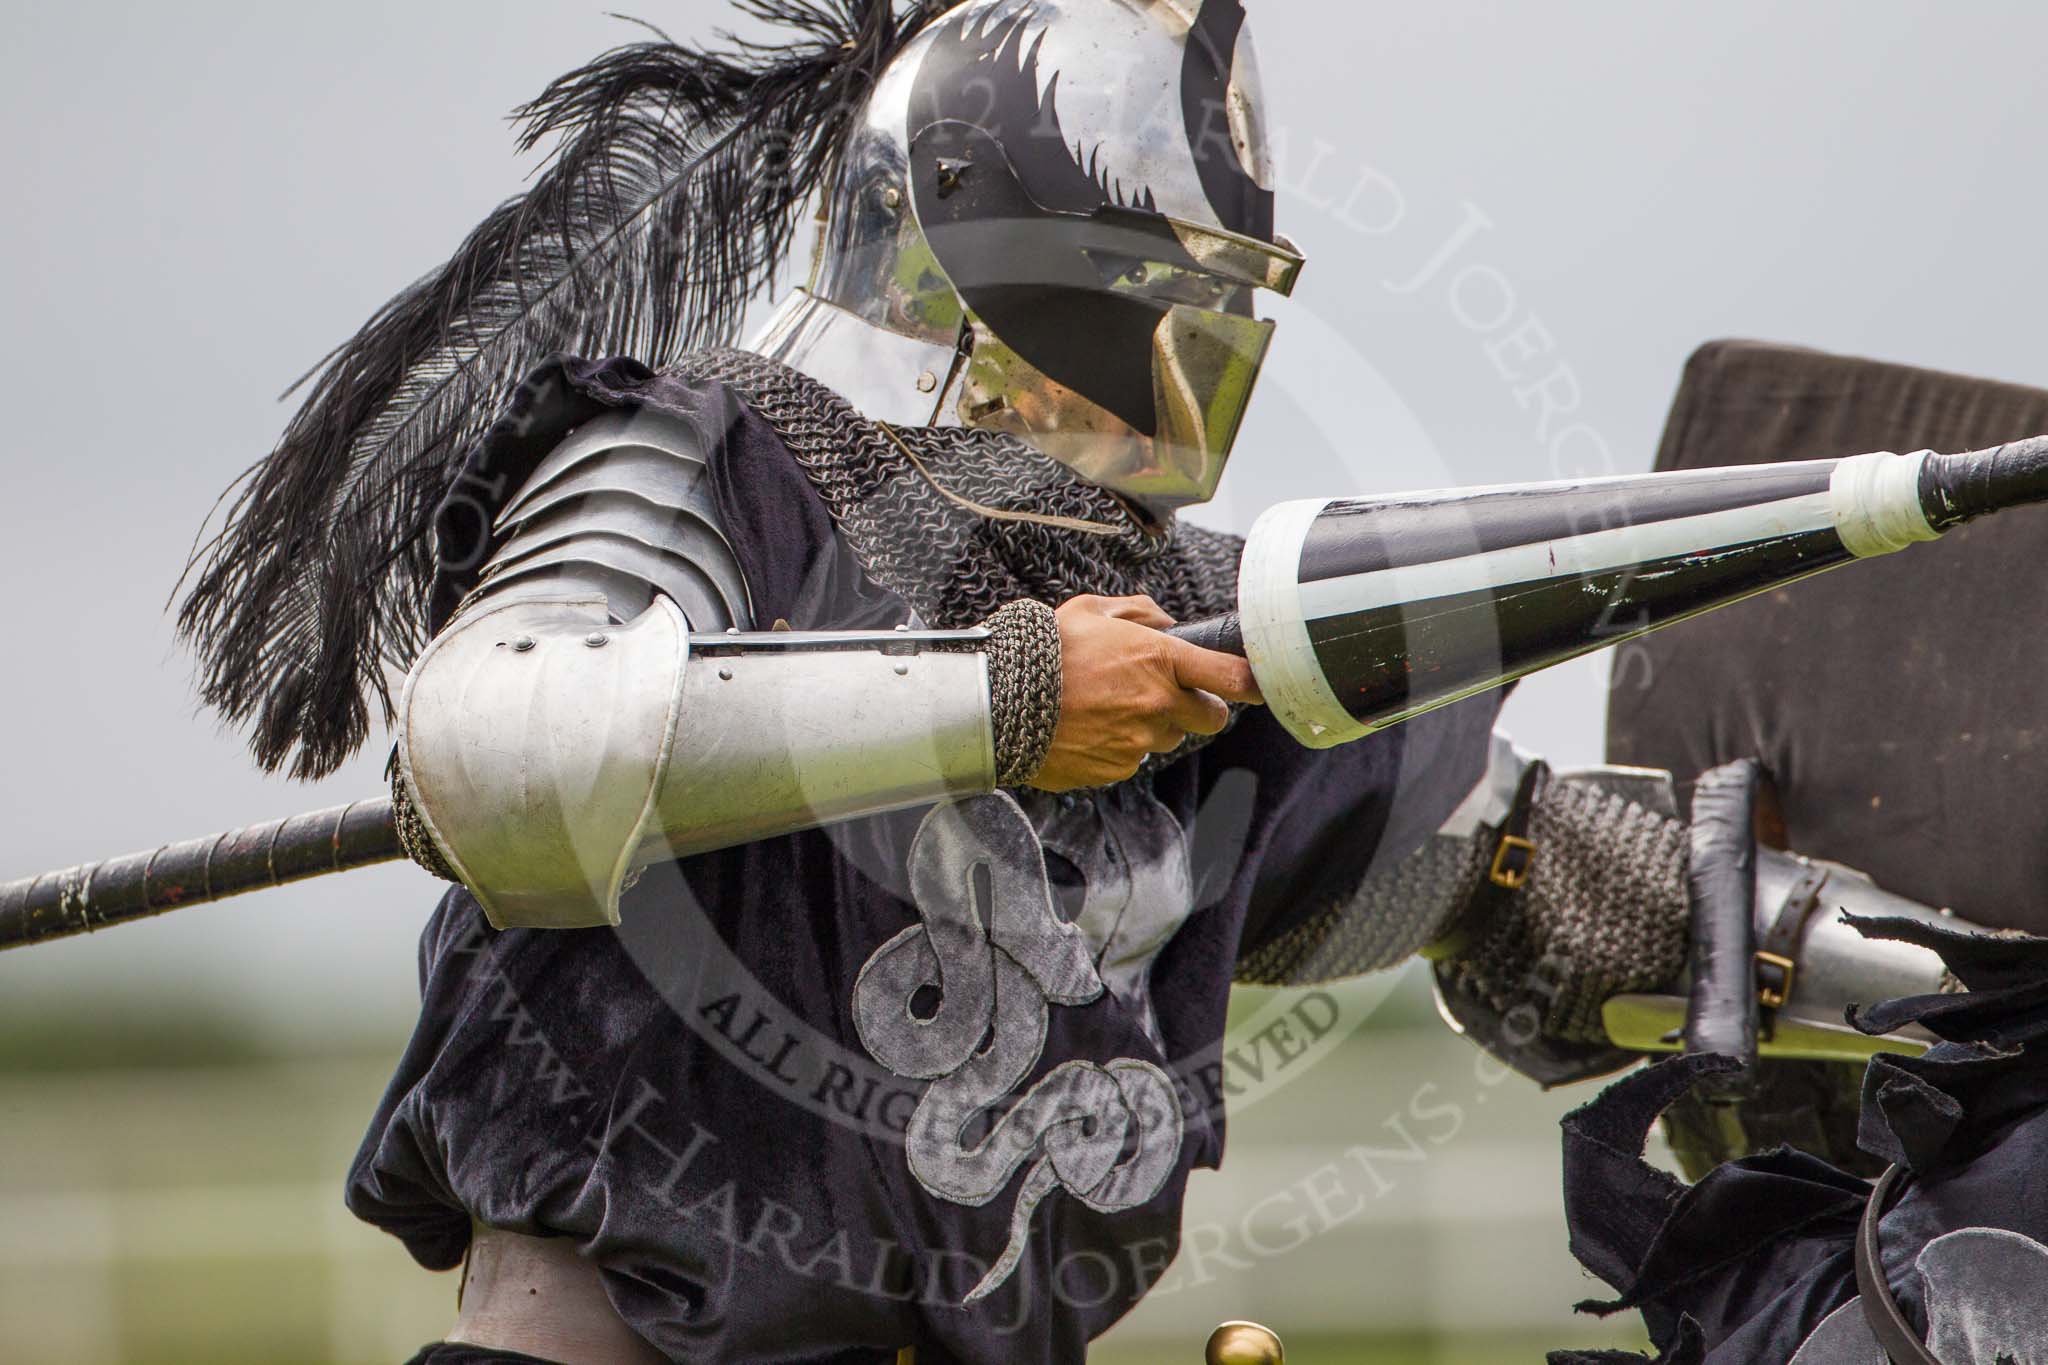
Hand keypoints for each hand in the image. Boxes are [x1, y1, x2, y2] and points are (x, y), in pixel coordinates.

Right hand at [1029, 594, 1262, 791]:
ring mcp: (1139, 740)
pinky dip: (1120, 746)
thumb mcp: (1091, 610)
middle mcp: (1159, 703)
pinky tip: (1090, 728)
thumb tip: (1164, 621)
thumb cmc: (1045, 650)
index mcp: (1160, 659)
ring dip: (1153, 725)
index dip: (1252, 682)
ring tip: (1111, 707)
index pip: (1231, 677)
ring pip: (1169, 738)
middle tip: (1168, 694)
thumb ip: (1138, 612)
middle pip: (1212, 718)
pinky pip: (1133, 758)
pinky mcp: (1117, 768)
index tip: (1256, 684)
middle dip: (1199, 707)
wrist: (1000, 701)